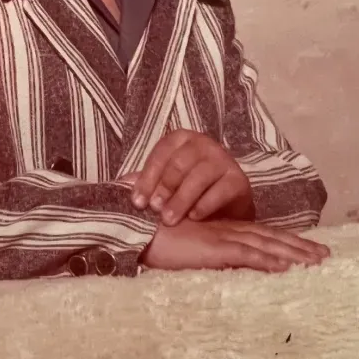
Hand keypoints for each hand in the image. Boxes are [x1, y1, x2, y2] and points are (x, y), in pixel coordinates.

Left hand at [130, 130, 253, 224]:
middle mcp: (203, 144)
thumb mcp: (167, 181)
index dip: (147, 178)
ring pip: (199, 177)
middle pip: (180, 163)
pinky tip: (193, 218)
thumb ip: (146, 181)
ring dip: (181, 200)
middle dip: (164, 188)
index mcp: (181, 139)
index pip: (161, 154)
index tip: (137, 202)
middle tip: (154, 210)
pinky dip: (205, 205)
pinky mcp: (238, 179)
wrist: (226, 203)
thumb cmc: (189, 188)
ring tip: (169, 219)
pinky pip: (220, 191)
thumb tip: (119, 186)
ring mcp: (223, 160)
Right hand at [141, 218, 330, 272]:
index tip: (307, 247)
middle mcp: (226, 230)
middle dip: (300, 246)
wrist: (134, 225)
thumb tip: (217, 264)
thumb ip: (203, 251)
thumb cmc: (154, 235)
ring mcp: (221, 237)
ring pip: (266, 244)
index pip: (261, 234)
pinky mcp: (213, 247)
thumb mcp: (186, 245)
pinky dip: (268, 259)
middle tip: (326, 255)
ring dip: (293, 253)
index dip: (285, 240)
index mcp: (221, 229)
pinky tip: (286, 266)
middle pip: (271, 237)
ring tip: (317, 261)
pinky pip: (246, 254)